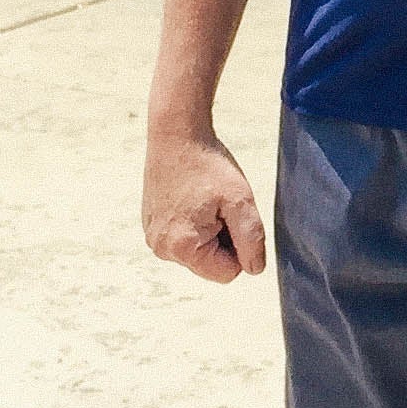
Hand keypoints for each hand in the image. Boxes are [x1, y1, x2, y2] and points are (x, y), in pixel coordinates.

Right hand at [142, 124, 267, 282]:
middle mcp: (161, 249)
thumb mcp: (240, 201)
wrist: (176, 134)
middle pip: (211, 264)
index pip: (228, 273)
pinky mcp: (151, 226)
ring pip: (198, 251)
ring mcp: (153, 238)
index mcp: (182, 247)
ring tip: (204, 199)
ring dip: (209, 230)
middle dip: (223, 238)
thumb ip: (251, 239)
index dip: (240, 246)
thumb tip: (255, 270)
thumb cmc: (209, 165)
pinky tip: (191, 196)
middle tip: (218, 204)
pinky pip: (183, 238)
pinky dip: (194, 223)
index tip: (232, 215)